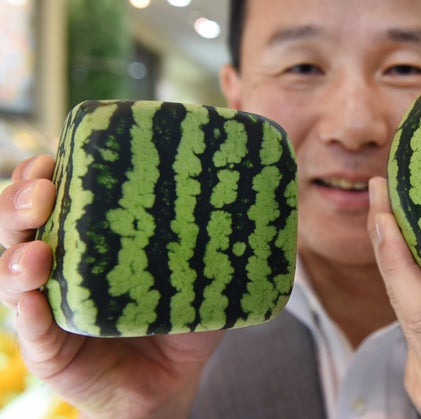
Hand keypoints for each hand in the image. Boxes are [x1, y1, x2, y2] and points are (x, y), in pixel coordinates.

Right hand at [0, 156, 222, 417]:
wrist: (172, 381)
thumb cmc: (181, 317)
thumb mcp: (201, 273)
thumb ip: (217, 240)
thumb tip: (260, 195)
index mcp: (88, 239)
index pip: (52, 197)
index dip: (43, 174)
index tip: (57, 154)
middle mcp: (58, 266)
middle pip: (19, 226)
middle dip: (20, 202)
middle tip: (45, 190)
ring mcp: (48, 307)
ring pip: (13, 276)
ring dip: (16, 258)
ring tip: (37, 251)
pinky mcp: (49, 349)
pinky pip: (33, 332)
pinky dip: (30, 315)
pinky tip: (35, 301)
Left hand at [367, 177, 420, 418]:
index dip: (398, 264)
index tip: (384, 215)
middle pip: (399, 303)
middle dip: (383, 241)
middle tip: (380, 184)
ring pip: (397, 310)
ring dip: (388, 257)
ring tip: (387, 201)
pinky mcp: (416, 374)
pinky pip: (404, 321)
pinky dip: (402, 283)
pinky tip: (403, 247)